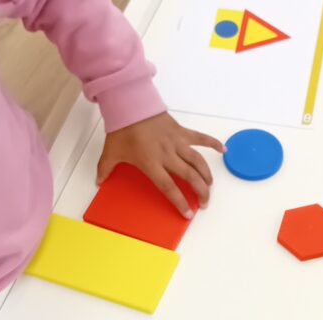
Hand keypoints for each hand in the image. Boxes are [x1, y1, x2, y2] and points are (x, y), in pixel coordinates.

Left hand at [97, 112, 224, 216]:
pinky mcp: (181, 131)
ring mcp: (176, 142)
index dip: (180, 202)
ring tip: (209, 186)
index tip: (188, 213)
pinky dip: (212, 143)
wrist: (130, 102)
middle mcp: (167, 154)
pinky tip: (223, 150)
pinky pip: (200, 137)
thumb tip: (99, 181)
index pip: (169, 187)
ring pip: (197, 161)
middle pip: (189, 177)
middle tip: (204, 203)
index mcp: (152, 163)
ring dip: (206, 175)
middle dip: (200, 192)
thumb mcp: (110, 151)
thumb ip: (105, 168)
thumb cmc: (122, 128)